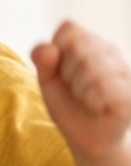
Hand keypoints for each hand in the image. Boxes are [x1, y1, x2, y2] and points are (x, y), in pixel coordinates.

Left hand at [33, 21, 130, 160]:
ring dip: (80, 91)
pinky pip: (105, 88)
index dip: (57, 52)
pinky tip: (99, 107)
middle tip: (76, 89)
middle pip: (77, 47)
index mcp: (89, 41)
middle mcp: (110, 50)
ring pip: (91, 68)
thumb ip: (42, 60)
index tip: (61, 71)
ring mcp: (124, 69)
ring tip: (87, 99)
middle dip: (67, 75)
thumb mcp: (48, 80)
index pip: (69, 28)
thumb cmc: (68, 103)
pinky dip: (93, 102)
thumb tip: (49, 49)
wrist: (86, 137)